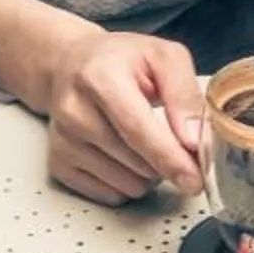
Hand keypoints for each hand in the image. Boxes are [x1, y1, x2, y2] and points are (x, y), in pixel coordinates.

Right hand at [32, 28, 204, 204]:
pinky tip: (120, 153)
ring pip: (130, 185)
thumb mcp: (163, 57)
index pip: (138, 131)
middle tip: (165, 133)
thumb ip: (185, 94)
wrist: (69, 66)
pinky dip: (126, 181)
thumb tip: (194, 139)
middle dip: (166, 160)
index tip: (194, 178)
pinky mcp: (59, 166)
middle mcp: (74, 111)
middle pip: (140, 165)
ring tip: (139, 139)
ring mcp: (63, 142)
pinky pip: (112, 195)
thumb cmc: (119, 61)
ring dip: (147, 172)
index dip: (171, 159)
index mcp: (100, 77)